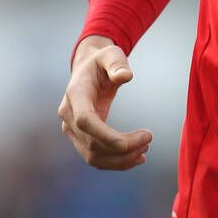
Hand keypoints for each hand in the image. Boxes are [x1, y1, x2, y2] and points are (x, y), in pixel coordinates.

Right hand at [57, 36, 152, 168]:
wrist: (88, 71)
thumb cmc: (102, 62)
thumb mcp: (111, 54)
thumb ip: (117, 63)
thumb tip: (125, 75)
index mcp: (75, 95)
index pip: (86, 122)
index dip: (107, 136)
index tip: (132, 142)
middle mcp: (68, 116)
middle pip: (92, 144)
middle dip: (123, 148)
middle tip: (149, 138)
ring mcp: (72, 130)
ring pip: (93, 157)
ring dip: (121, 160)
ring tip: (145, 149)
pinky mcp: (80, 138)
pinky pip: (96, 158)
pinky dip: (116, 162)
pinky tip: (137, 157)